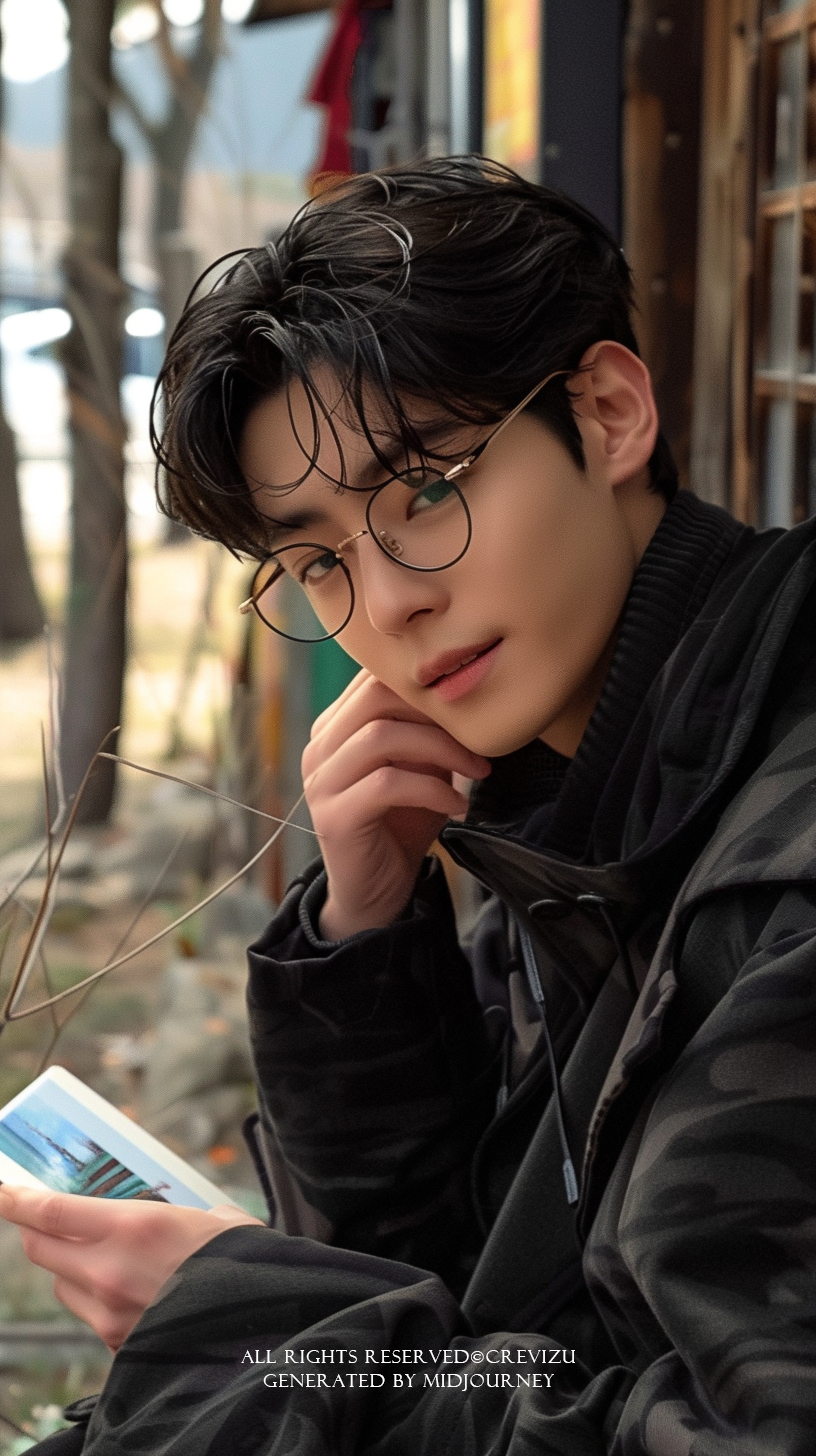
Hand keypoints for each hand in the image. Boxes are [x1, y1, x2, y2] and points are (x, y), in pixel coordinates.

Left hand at [0, 1185, 261, 1351]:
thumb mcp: (211, 1217)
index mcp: (132, 1226)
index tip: (2, 1189)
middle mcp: (110, 1270)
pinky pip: (90, 1315)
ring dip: (69, 1268)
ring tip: (100, 1257)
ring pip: (62, 1284)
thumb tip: (180, 1208)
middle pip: (42, 1248)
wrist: (263, 1323)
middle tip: (45, 1217)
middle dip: (36, 1230)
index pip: (51, 1212)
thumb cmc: (243, 1260)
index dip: (17, 1200)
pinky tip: (128, 1292)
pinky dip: (97, 1300)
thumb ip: (177, 1212)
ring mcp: (110, 1312)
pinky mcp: (119, 1343)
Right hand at [303, 670, 490, 938]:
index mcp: (336, 727)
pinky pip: (386, 784)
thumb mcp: (419, 767)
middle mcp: (320, 747)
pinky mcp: (334, 817)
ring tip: (477, 771)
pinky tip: (457, 805)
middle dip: (436, 713)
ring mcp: (321, 782)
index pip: (374, 677)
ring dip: (441, 749)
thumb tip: (468, 692)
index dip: (426, 685)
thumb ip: (427, 730)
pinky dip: (431, 789)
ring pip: (380, 737)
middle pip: (374, 696)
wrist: (376, 892)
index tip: (471, 708)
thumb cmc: (402, 824)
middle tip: (479, 739)